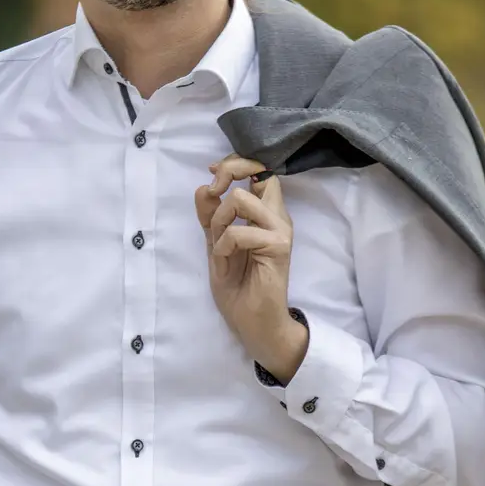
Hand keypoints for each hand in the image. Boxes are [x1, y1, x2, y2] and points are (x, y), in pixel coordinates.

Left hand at [194, 154, 307, 381]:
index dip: (235, 164)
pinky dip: (222, 245)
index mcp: (265, 214)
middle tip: (213, 192)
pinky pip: (239, 232)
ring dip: (219, 219)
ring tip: (219, 242)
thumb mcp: (214, 243)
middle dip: (229, 173)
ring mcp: (281, 231)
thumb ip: (210, 215)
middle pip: (261, 173)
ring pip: (242, 199)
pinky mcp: (279, 247)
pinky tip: (225, 260)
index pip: (259, 171)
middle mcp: (277, 217)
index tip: (212, 174)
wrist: (251, 321)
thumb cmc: (237, 285)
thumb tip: (203, 186)